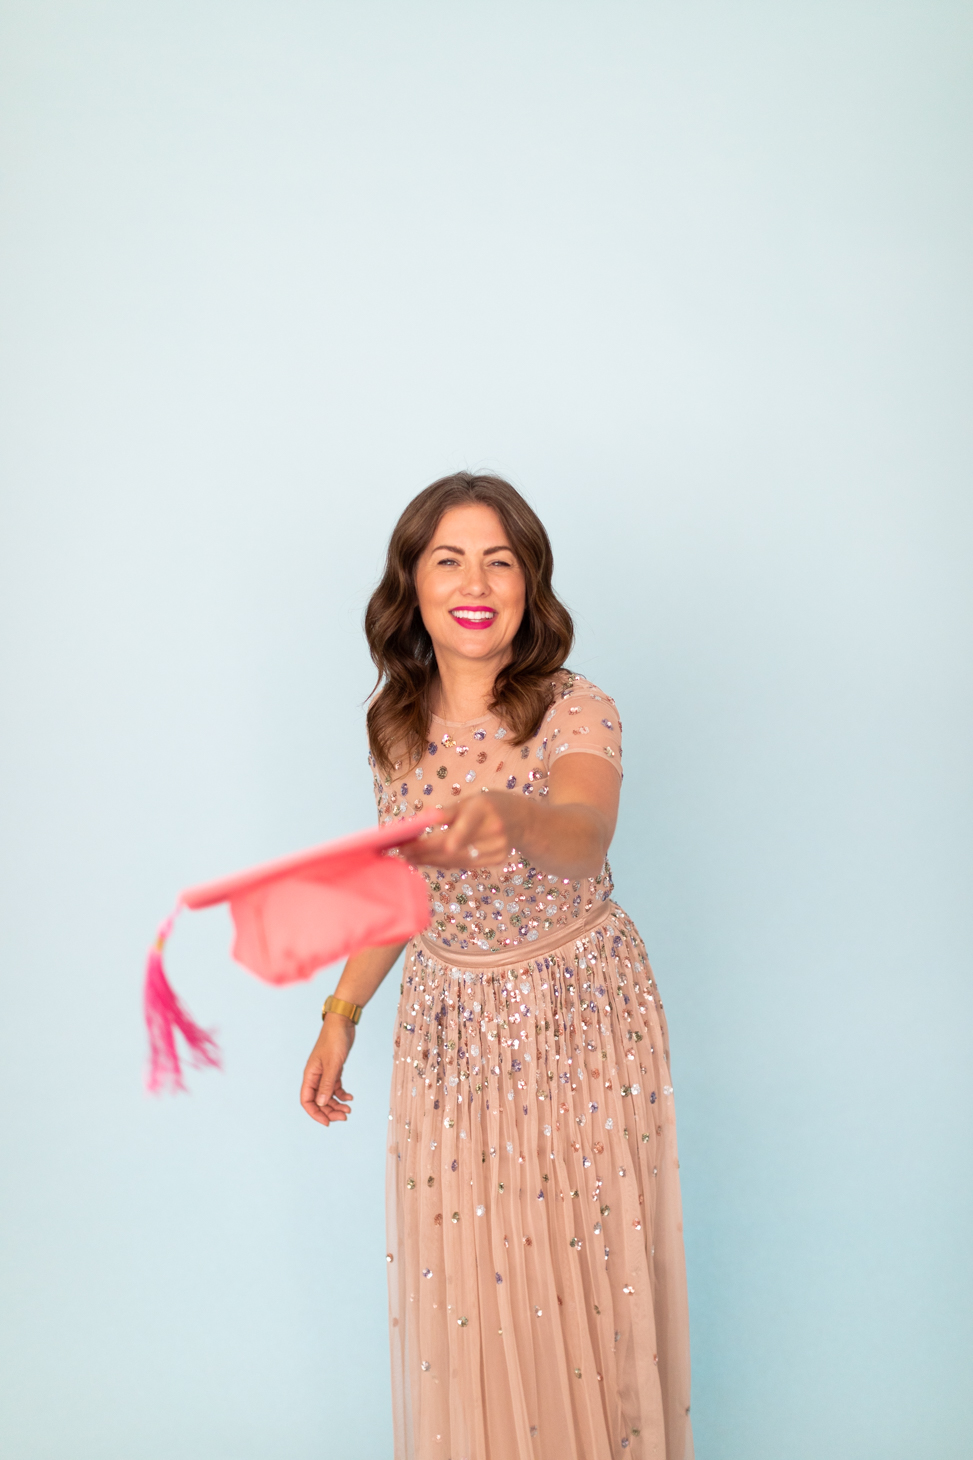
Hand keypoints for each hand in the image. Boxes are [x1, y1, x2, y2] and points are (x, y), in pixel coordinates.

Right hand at [300, 1015, 355, 1126]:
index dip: (315, 1114)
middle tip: (345, 1116)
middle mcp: (315, 1076)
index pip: (307, 1101)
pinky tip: (350, 1097)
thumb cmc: (334, 1040)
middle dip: (329, 1111)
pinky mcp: (334, 1069)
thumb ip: (327, 1084)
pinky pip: (335, 1087)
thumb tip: (322, 1104)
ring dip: (337, 1104)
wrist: (343, 1023)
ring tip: (349, 1109)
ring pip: (328, 1096)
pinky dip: (342, 1094)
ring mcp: (325, 1073)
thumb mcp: (333, 1064)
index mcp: (310, 1075)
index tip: (328, 1123)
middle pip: (319, 1101)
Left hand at [401, 790, 526, 869]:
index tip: (412, 846)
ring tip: (411, 858)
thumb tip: (421, 821)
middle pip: (454, 848)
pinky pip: (465, 864)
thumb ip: (446, 813)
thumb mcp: (469, 800)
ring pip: (457, 860)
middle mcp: (494, 828)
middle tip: (403, 852)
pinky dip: (446, 863)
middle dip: (425, 852)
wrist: (521, 818)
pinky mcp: (497, 859)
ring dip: (431, 860)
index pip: (462, 825)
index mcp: (484, 808)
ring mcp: (498, 847)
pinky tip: (431, 861)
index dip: (439, 840)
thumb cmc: (487, 806)